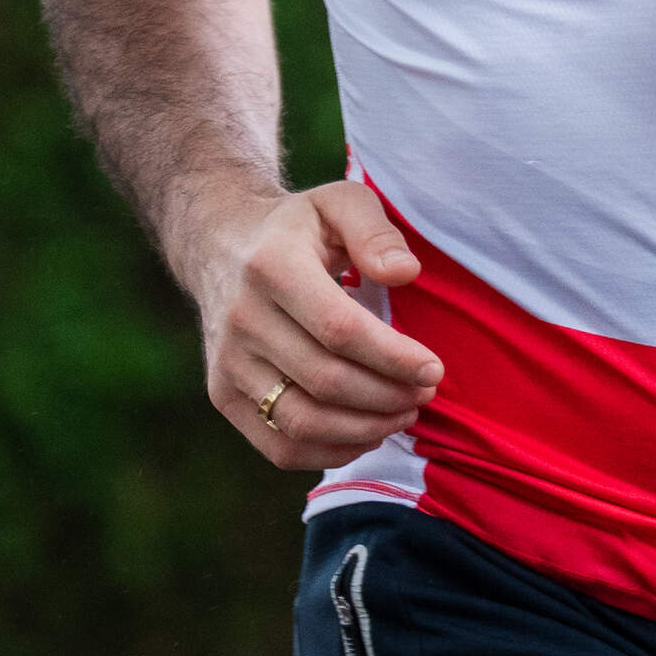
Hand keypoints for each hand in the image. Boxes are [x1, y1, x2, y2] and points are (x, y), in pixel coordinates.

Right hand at [189, 178, 444, 471]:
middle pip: (326, 380)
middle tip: (426, 393)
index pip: (339, 329)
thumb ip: (376, 232)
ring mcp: (226, 363)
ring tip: (403, 414)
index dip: (393, 358)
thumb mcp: (340, 202)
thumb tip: (405, 272)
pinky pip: (279, 447)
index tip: (434, 369)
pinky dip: (331, 453)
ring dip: (365, 429)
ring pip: (302, 422)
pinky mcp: (222, 395)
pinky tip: (367, 433)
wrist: (222, 247)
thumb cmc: (299, 227)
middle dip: (389, 396)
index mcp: (272, 266)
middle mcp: (241, 319)